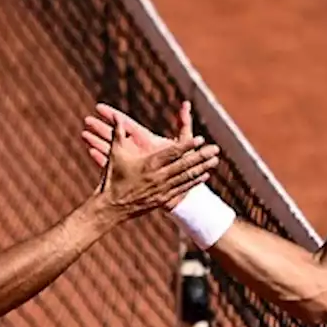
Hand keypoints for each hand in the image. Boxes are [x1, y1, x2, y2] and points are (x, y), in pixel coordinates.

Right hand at [95, 107, 219, 219]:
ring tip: (215, 161)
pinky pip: (182, 189)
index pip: (172, 153)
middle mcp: (158, 177)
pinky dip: (194, 182)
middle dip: (201, 156)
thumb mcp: (115, 155)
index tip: (200, 139)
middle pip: (185, 165)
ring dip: (202, 168)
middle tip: (216, 149)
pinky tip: (204, 175)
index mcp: (149, 165)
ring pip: (187, 177)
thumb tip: (118, 117)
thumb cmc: (112, 179)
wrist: (111, 208)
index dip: (187, 146)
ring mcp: (162, 189)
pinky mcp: (163, 199)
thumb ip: (118, 134)